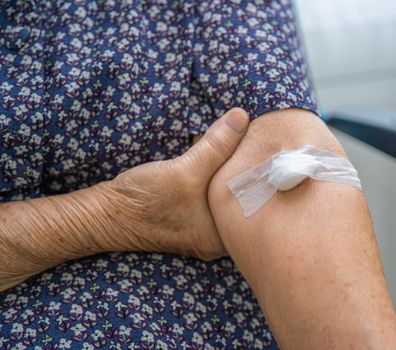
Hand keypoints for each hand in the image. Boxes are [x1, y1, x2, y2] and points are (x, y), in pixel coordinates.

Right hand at [95, 108, 249, 259]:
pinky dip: (212, 173)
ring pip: (226, 192)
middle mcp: (219, 238)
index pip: (254, 200)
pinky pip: (212, 193)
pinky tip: (208, 155)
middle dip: (241, 166)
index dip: (258, 169)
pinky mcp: (192, 218)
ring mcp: (205, 229)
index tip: (258, 143)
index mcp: (224, 236)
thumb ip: (217, 145)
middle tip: (243, 139)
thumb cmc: (144, 200)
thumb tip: (242, 117)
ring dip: (225, 167)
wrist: (104, 214)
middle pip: (241, 196)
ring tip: (226, 143)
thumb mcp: (186, 170)